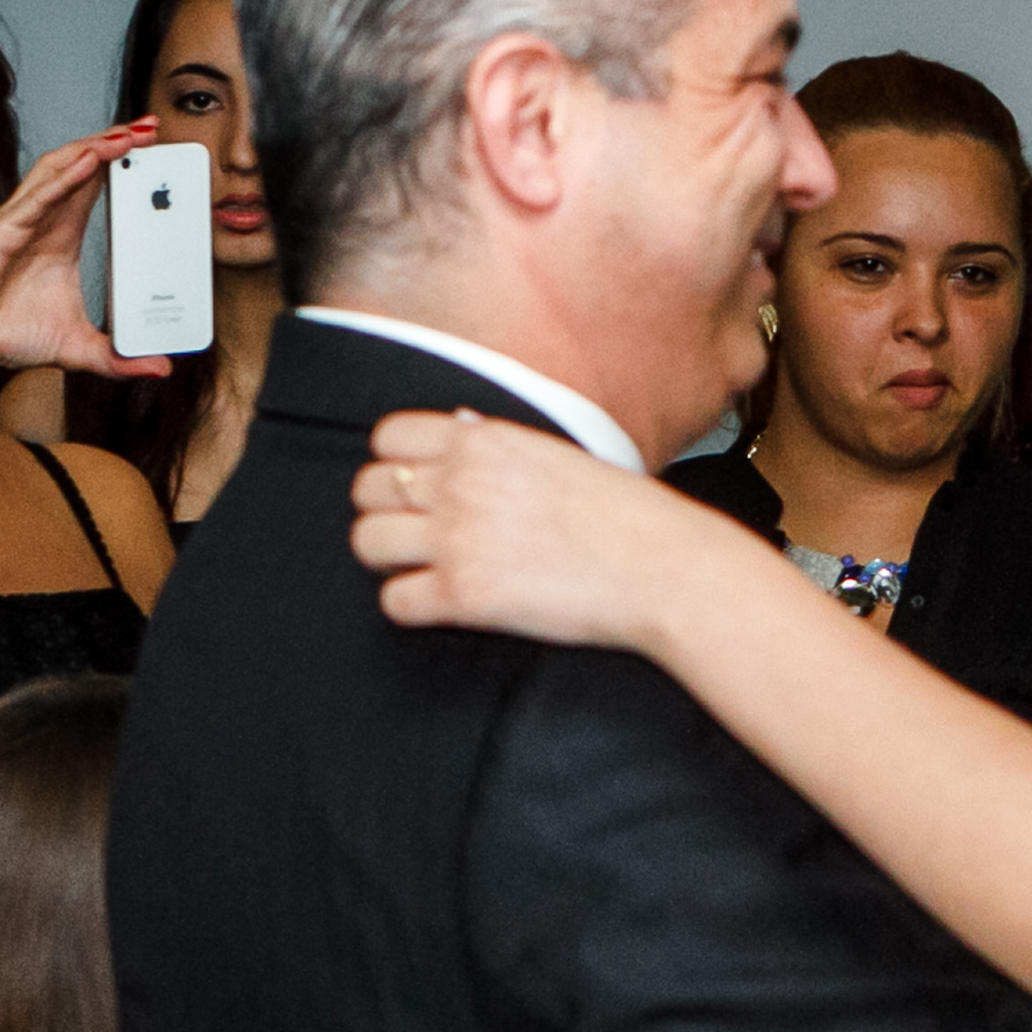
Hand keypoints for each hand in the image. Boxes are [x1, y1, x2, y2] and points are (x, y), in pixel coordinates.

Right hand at [0, 122, 167, 386]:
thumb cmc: (9, 333)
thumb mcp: (80, 348)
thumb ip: (119, 357)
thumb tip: (161, 369)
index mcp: (62, 236)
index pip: (96, 185)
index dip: (122, 162)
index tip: (154, 148)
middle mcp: (43, 221)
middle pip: (81, 166)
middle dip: (114, 142)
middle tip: (150, 127)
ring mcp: (21, 223)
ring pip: (59, 172)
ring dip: (93, 149)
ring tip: (126, 136)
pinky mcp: (1, 234)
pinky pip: (35, 199)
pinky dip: (62, 179)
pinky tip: (87, 162)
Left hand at [352, 409, 687, 648]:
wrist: (665, 569)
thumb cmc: (627, 516)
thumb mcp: (560, 452)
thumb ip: (499, 440)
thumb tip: (459, 424)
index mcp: (484, 440)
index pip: (387, 437)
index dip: (395, 465)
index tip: (419, 490)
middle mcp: (461, 482)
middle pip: (365, 489)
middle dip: (385, 513)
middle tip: (419, 537)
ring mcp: (458, 538)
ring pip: (366, 543)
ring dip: (389, 561)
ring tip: (425, 571)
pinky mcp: (464, 595)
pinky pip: (394, 601)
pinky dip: (412, 607)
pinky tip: (444, 605)